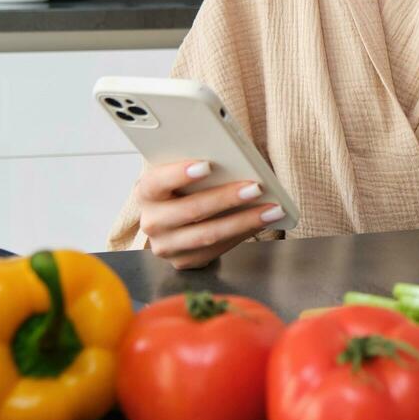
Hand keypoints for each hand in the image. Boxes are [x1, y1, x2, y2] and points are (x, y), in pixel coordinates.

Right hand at [135, 160, 284, 269]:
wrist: (172, 217)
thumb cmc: (183, 185)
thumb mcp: (181, 171)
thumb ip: (197, 163)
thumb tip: (232, 158)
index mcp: (146, 192)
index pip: (158, 182)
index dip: (179, 173)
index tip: (207, 164)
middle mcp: (152, 222)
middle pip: (191, 210)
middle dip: (227, 198)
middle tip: (256, 187)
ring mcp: (166, 246)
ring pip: (209, 234)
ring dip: (244, 220)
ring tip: (272, 209)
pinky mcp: (184, 262)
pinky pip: (217, 249)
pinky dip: (243, 233)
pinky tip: (263, 221)